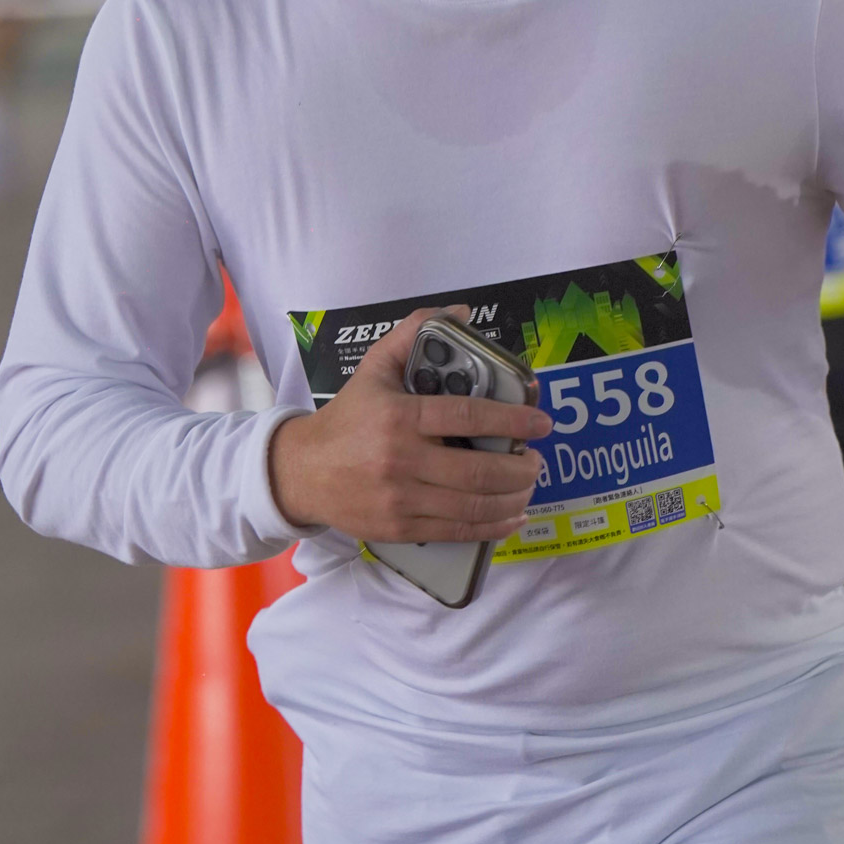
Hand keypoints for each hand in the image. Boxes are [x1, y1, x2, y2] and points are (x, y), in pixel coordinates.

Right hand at [269, 306, 551, 544]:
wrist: (302, 471)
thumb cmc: (347, 418)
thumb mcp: (374, 368)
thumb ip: (412, 334)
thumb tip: (459, 311)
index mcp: (400, 416)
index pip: (467, 415)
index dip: (512, 419)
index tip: (540, 422)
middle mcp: (401, 459)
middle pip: (478, 470)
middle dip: (520, 468)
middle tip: (536, 459)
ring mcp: (401, 498)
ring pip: (473, 505)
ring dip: (513, 498)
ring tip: (528, 485)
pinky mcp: (400, 528)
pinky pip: (458, 531)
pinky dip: (494, 527)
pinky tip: (513, 516)